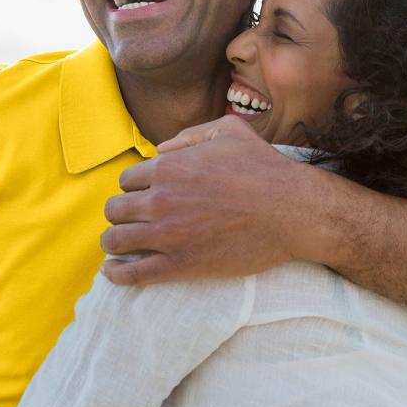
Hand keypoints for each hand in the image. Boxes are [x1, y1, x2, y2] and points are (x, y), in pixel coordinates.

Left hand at [101, 116, 325, 285]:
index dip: (135, 189)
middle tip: (133, 222)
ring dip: (115, 242)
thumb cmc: (266, 169)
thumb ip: (190, 135)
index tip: (145, 199)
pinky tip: (113, 272)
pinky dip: (116, 274)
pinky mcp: (181, 265)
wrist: (293, 211)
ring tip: (123, 247)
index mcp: (169, 167)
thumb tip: (160, 149)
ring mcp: (168, 235)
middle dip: (121, 215)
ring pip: (115, 240)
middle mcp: (161, 199)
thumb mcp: (230, 132)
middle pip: (115, 209)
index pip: (127, 180)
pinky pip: (132, 274)